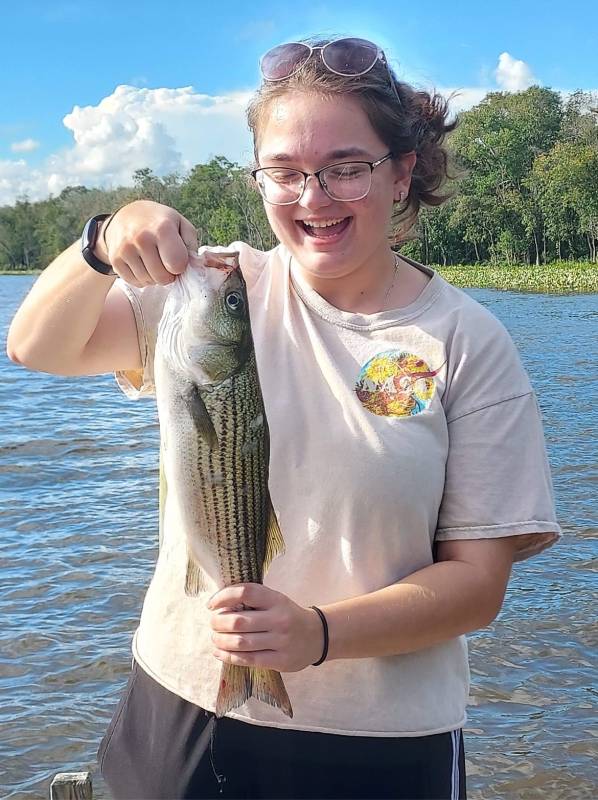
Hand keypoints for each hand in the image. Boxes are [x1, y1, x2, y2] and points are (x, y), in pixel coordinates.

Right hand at [98, 200, 197, 287]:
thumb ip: (191, 244)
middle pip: (163, 278)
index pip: (177, 264)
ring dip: (155, 277)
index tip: (177, 258)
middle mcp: (141, 239)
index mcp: (162, 228)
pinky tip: (143, 265)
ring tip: (154, 261)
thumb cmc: (159, 222)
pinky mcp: (115, 260)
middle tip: (166, 262)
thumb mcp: (180, 223)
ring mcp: (125, 250)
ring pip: (149, 282)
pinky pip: (135, 283)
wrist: (125, 217)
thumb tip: (193, 267)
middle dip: (168, 274)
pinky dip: (142, 279)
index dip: (181, 266)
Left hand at [208, 583, 324, 671]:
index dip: (224, 596)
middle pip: (238, 621)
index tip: (212, 604)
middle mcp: (279, 619)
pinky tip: (219, 652)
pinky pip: (247, 660)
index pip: (246, 592)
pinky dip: (228, 656)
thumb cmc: (288, 615)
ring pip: (240, 642)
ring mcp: (280, 641)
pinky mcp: (280, 661)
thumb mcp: (276, 601)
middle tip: (213, 623)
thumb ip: (253, 601)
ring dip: (220, 640)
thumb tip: (219, 605)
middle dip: (218, 622)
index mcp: (276, 600)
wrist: (317, 635)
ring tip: (215, 638)